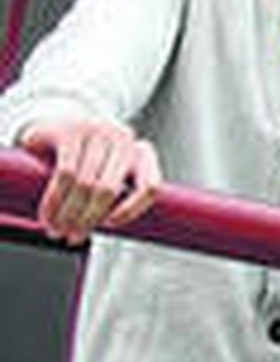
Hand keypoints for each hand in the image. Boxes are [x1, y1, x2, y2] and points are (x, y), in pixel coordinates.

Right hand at [23, 120, 161, 245]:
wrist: (50, 124)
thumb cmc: (83, 157)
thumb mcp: (106, 172)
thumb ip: (115, 194)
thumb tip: (112, 232)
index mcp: (140, 152)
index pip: (149, 185)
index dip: (132, 210)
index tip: (109, 225)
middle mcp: (122, 138)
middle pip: (109, 190)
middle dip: (87, 220)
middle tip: (71, 237)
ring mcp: (97, 131)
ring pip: (85, 185)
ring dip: (67, 215)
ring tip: (56, 229)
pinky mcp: (71, 132)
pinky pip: (65, 174)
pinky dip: (55, 201)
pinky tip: (48, 215)